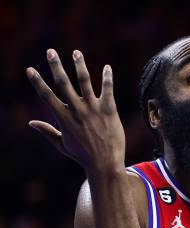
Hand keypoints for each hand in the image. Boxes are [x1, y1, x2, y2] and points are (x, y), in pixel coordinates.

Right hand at [26, 49, 124, 173]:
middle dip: (55, 66)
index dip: (37, 82)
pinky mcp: (109, 111)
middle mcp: (77, 111)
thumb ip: (47, 131)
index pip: (46, 96)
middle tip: (50, 51)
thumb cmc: (83, 156)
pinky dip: (107, 78)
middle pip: (63, 83)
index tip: (29, 69)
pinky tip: (107, 67)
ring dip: (80, 65)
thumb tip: (30, 123)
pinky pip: (107, 90)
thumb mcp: (62, 145)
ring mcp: (93, 109)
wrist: (105, 164)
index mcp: (63, 119)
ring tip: (76, 52)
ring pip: (85, 82)